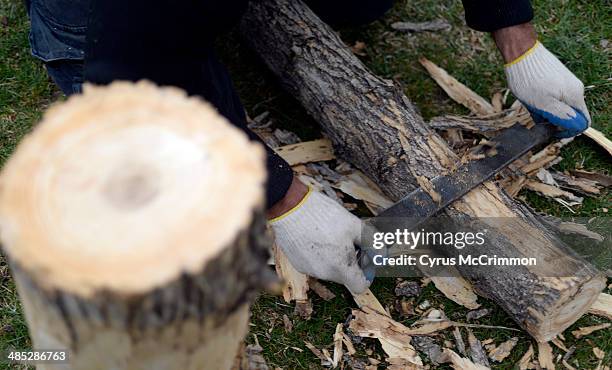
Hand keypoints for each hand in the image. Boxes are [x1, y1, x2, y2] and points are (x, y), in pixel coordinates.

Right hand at [269, 179, 369, 293]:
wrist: (291, 207)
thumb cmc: (323, 215)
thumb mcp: (355, 225)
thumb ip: (372, 242)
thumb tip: (381, 253)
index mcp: (340, 267)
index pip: (360, 286)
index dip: (366, 273)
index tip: (364, 258)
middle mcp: (324, 274)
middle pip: (344, 276)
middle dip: (350, 262)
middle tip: (349, 240)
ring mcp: (309, 269)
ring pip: (329, 270)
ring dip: (334, 258)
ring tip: (330, 235)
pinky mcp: (297, 263)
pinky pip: (315, 264)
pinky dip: (320, 255)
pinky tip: (317, 236)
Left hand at [494, 23, 589, 137]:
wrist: (521, 52)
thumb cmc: (529, 80)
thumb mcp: (544, 104)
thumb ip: (561, 117)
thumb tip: (575, 126)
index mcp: (576, 96)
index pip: (582, 122)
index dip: (568, 131)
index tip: (551, 130)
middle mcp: (576, 88)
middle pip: (569, 114)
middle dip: (554, 119)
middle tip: (537, 116)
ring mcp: (567, 82)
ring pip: (559, 105)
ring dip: (546, 110)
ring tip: (531, 105)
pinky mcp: (557, 78)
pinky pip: (553, 96)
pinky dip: (543, 101)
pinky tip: (531, 98)